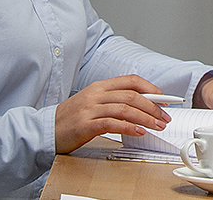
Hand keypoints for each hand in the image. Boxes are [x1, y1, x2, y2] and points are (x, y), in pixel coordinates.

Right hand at [54, 75, 170, 153]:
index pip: (131, 81)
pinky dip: (128, 127)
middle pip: (132, 96)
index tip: (164, 99)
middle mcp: (96, 94)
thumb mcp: (92, 102)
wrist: (46, 129)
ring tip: (158, 126)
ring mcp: (90, 108)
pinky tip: (139, 131)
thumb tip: (141, 104)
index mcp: (100, 86)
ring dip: (145, 117)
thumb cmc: (71, 118)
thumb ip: (113, 100)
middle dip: (153, 106)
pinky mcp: (85, 125)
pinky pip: (112, 124)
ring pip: (125, 109)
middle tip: (165, 116)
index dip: (151, 88)